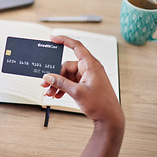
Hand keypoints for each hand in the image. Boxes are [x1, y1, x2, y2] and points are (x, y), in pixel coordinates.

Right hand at [41, 35, 123, 156]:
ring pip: (67, 75)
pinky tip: (57, 94)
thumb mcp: (77, 92)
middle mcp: (89, 68)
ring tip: (50, 92)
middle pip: (66, 66)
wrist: (109, 118)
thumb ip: (61, 82)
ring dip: (58, 83)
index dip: (64, 40)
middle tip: (46, 84)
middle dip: (55, 76)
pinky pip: (70, 82)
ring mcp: (87, 76)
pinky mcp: (85, 84)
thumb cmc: (101, 104)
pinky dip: (63, 87)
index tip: (52, 38)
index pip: (76, 46)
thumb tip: (49, 76)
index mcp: (91, 65)